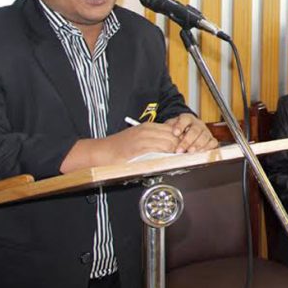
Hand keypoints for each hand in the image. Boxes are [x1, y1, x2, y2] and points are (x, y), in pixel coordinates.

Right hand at [62, 122, 182, 171]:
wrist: (101, 152)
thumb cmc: (118, 149)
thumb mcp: (138, 140)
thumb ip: (153, 141)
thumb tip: (169, 148)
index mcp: (148, 127)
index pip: (172, 130)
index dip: (181, 139)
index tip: (185, 149)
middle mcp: (147, 130)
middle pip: (173, 135)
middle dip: (182, 146)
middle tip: (187, 156)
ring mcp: (143, 138)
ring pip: (169, 142)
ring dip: (177, 151)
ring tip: (182, 160)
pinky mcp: (139, 147)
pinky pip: (159, 149)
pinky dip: (167, 154)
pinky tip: (171, 161)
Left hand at [167, 113, 218, 152]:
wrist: (188, 130)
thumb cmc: (178, 130)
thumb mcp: (171, 127)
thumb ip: (167, 130)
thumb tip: (161, 136)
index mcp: (187, 118)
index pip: (185, 119)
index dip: (180, 126)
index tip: (175, 133)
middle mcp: (198, 124)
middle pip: (195, 130)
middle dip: (187, 141)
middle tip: (180, 149)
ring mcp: (205, 131)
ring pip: (204, 136)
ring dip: (197, 145)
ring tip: (189, 152)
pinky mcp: (211, 139)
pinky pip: (213, 142)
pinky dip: (207, 147)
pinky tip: (200, 152)